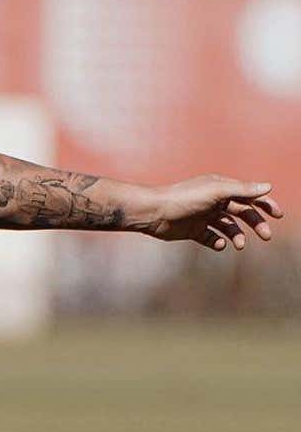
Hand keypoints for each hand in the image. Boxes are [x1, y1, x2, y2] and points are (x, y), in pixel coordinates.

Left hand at [141, 174, 284, 250]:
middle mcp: (213, 201)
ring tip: (239, 244)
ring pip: (229, 228)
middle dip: (256, 224)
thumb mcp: (216, 191)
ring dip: (238, 236)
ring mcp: (204, 216)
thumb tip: (268, 186)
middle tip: (266, 236)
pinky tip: (218, 243)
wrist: (153, 212)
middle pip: (242, 213)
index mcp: (220, 188)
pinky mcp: (194, 231)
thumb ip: (242, 190)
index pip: (248, 195)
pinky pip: (212, 238)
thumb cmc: (184, 197)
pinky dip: (218, 242)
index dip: (265, 204)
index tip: (278, 215)